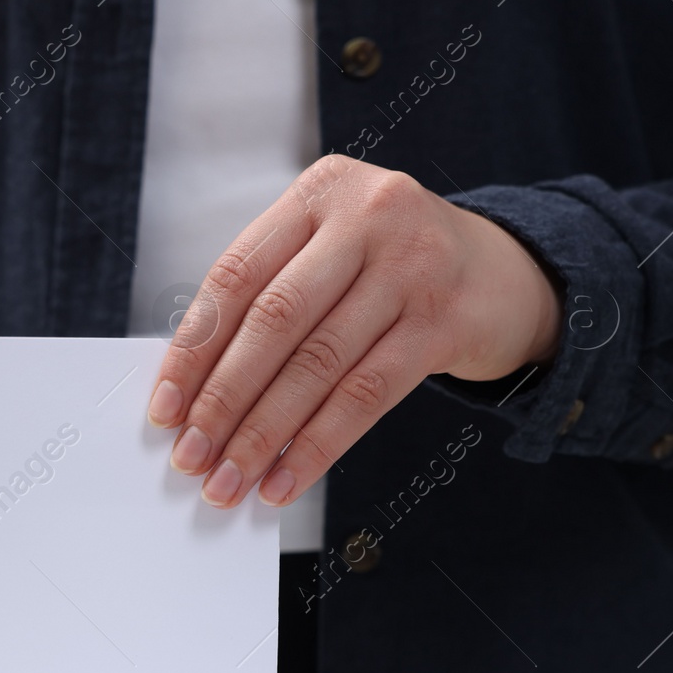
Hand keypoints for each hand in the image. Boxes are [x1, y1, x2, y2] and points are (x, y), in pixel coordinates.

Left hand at [147, 155, 561, 508]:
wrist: (508, 272)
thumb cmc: (390, 268)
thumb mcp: (331, 250)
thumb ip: (270, 296)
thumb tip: (192, 392)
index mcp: (321, 192)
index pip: (236, 276)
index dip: (194, 349)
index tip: (164, 408)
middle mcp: (369, 216)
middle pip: (274, 322)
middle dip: (223, 400)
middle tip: (190, 457)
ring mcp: (414, 266)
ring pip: (318, 365)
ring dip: (263, 434)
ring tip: (228, 481)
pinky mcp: (447, 322)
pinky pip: (366, 397)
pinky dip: (316, 446)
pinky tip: (284, 481)